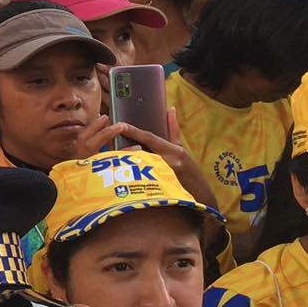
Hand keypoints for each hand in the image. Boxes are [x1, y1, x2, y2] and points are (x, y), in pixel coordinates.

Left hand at [81, 112, 215, 214]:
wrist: (200, 196)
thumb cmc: (189, 170)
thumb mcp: (181, 149)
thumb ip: (173, 129)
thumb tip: (169, 110)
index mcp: (173, 151)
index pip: (149, 138)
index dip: (133, 131)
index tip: (120, 124)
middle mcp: (168, 163)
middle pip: (139, 153)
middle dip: (123, 148)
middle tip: (107, 141)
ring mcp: (163, 177)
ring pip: (137, 168)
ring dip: (123, 162)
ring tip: (108, 157)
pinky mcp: (158, 190)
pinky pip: (139, 181)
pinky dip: (129, 175)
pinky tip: (116, 173)